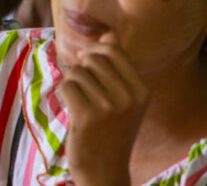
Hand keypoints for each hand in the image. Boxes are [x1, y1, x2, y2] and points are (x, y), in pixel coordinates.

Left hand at [58, 32, 149, 185]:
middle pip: (91, 58)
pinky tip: (73, 109)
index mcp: (142, 90)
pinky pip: (66, 86)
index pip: (112, 50)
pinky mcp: (87, 116)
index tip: (87, 63)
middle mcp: (129, 97)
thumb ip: (116, 67)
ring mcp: (108, 107)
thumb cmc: (111, 131)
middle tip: (85, 91)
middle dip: (81, 70)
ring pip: (76, 72)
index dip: (94, 51)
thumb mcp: (124, 100)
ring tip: (81, 104)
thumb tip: (107, 35)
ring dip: (72, 85)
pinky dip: (64, 94)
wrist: (105, 171)